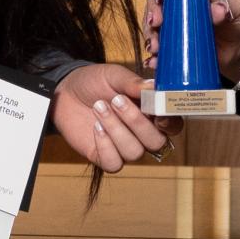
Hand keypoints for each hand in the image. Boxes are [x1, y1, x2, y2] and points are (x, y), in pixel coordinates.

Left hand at [51, 62, 169, 173]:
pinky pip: (114, 163)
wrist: (66, 91)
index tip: (158, 111)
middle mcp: (142, 134)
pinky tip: (95, 127)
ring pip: (134, 152)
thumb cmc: (95, 82)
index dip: (170, 121)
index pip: (173, 125)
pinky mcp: (105, 158)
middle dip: (137, 122)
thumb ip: (134, 83)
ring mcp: (124, 147)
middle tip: (116, 100)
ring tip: (98, 107)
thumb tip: (153, 87)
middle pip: (156, 142)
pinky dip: (105, 146)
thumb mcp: (114, 76)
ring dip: (116, 129)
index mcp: (152, 113)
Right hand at [140, 0, 239, 78]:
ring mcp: (169, 22)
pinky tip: (156, 62)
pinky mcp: (169, 43)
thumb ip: (228, 2)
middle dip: (151, 10)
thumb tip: (217, 10)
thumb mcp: (238, 6)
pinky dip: (154, 56)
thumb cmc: (238, 18)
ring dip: (150, 35)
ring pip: (149, 23)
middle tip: (157, 22)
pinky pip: (155, 48)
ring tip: (156, 47)